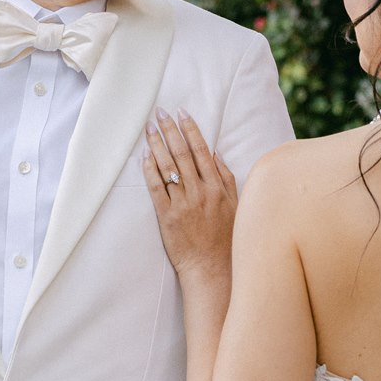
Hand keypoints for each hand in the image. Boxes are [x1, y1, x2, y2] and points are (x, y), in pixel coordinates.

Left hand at [143, 108, 236, 277]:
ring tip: (149, 128)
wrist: (212, 268)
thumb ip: (226, 178)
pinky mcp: (168, 216)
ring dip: (157, 144)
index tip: (181, 112)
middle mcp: (200, 192)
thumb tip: (215, 153)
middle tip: (159, 112)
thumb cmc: (226, 239)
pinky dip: (150, 170)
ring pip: (168, 167)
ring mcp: (183, 204)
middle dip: (170, 130)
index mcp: (217, 187)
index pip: (201, 150)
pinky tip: (145, 156)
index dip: (190, 129)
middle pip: (182, 154)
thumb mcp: (235, 205)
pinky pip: (157, 188)